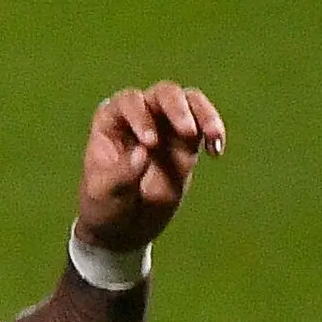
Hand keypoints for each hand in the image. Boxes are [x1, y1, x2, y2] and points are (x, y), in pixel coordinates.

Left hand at [74, 80, 223, 254]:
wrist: (122, 228)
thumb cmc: (104, 205)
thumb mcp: (105, 194)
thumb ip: (122, 174)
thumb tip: (144, 152)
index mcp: (111, 119)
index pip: (129, 101)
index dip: (141, 116)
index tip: (150, 144)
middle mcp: (140, 114)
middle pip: (164, 94)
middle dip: (177, 108)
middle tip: (188, 132)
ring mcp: (165, 126)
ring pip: (189, 101)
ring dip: (204, 113)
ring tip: (213, 136)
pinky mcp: (186, 143)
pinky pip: (204, 126)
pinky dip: (213, 133)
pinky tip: (216, 151)